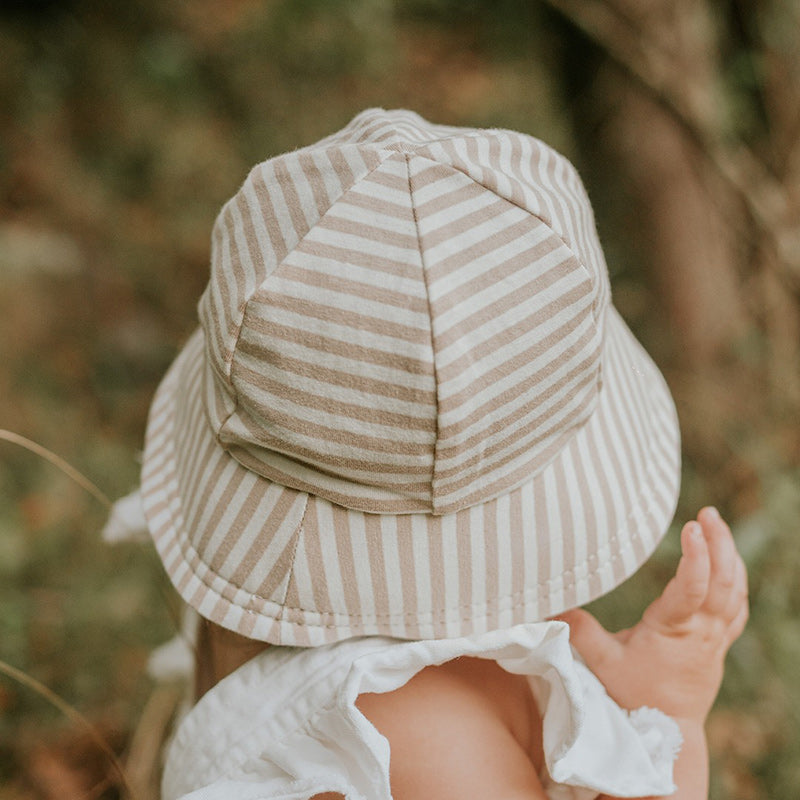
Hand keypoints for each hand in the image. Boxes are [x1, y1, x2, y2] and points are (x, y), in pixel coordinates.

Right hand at [558, 507, 747, 723]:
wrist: (671, 731)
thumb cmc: (634, 696)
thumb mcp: (602, 664)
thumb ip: (579, 631)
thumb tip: (549, 604)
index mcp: (675, 631)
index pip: (693, 589)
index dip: (696, 556)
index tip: (692, 526)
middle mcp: (703, 632)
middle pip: (723, 582)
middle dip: (719, 543)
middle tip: (708, 513)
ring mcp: (716, 637)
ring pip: (735, 591)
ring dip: (729, 555)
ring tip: (717, 525)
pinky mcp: (720, 642)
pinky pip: (738, 605)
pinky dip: (737, 578)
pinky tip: (731, 561)